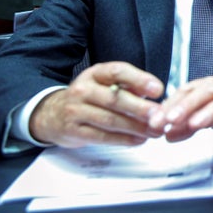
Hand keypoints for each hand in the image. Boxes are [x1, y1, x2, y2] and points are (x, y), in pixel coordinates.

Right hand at [30, 62, 163, 147]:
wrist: (52, 114)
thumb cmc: (89, 97)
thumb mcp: (105, 84)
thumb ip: (129, 86)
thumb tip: (154, 93)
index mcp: (95, 73)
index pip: (118, 71)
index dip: (139, 79)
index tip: (158, 89)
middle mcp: (83, 89)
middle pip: (115, 99)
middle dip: (141, 108)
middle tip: (160, 115)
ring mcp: (76, 111)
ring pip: (110, 120)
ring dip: (136, 127)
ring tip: (154, 131)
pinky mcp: (73, 131)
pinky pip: (102, 136)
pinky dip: (123, 139)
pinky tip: (138, 140)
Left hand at [149, 76, 212, 141]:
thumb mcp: (211, 115)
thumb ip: (188, 124)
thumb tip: (166, 133)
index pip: (189, 90)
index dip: (171, 105)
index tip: (155, 119)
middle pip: (207, 91)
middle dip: (187, 105)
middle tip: (170, 119)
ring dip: (211, 111)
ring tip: (195, 124)